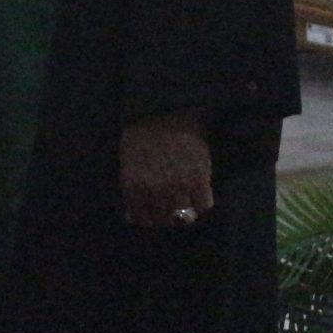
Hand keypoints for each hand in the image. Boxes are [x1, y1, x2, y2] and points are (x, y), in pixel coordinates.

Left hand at [119, 109, 212, 230]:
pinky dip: (202, 203)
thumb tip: (131, 216)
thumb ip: (130, 188)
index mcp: (133, 185)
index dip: (148, 219)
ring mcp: (177, 186)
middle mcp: (154, 190)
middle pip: (163, 221)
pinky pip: (204, 206)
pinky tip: (199, 193)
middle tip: (171, 209)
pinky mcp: (199, 179)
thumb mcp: (127, 159)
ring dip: (185, 213)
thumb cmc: (143, 133)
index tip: (153, 215)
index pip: (141, 219)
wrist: (167, 110)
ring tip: (186, 202)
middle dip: (166, 218)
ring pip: (184, 217)